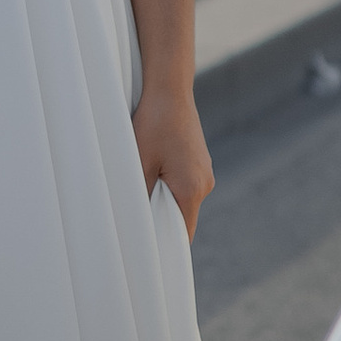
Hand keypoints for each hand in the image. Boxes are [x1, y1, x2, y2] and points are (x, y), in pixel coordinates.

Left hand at [132, 87, 213, 243]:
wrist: (169, 90)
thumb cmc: (153, 125)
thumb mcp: (139, 164)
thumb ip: (141, 197)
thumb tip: (136, 223)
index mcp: (192, 189)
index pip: (182, 234)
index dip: (165, 245)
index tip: (147, 250)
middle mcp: (204, 183)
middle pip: (182, 218)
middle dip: (160, 220)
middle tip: (135, 216)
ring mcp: (204, 171)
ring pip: (181, 199)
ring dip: (162, 199)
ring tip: (141, 184)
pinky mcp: (199, 161)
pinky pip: (184, 184)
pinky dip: (168, 184)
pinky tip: (152, 168)